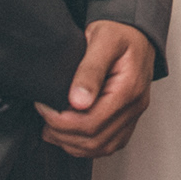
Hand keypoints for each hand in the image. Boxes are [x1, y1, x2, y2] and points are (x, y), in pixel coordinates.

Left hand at [36, 20, 154, 157]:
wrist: (137, 32)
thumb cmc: (119, 32)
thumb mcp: (102, 40)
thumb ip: (90, 70)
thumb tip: (77, 102)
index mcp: (129, 88)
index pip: (92, 122)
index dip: (61, 120)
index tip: (43, 105)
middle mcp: (135, 106)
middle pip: (95, 139)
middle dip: (62, 133)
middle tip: (44, 115)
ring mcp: (133, 115)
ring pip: (101, 147)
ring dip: (72, 143)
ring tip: (51, 127)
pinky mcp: (128, 119)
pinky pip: (108, 144)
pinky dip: (85, 145)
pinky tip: (68, 134)